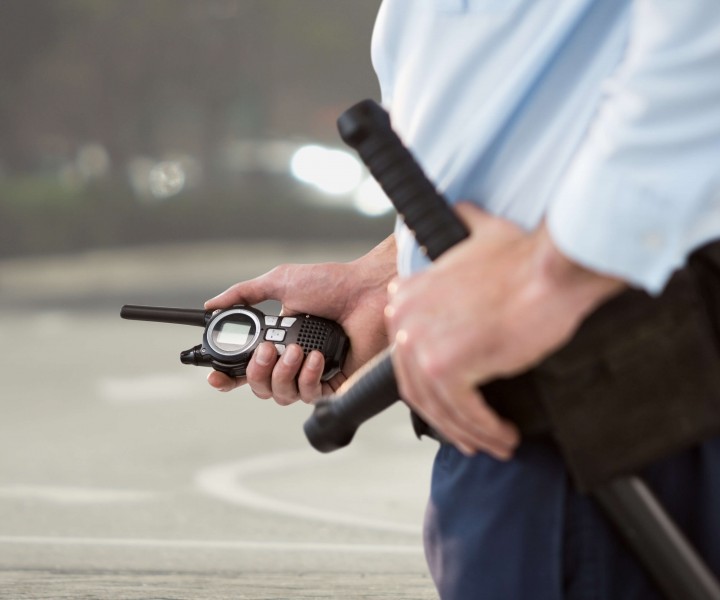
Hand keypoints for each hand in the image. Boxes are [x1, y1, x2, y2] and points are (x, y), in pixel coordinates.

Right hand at [204, 236, 396, 404]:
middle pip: (259, 387)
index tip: (215, 376)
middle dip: (256, 372)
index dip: (228, 376)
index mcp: (278, 339)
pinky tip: (316, 358)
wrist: (367, 290)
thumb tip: (211, 304)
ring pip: (281, 396)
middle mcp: (293, 361)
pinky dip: (308, 377)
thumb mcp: (280, 282)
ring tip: (296, 349)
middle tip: (267, 350)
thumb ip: (244, 294)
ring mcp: (313, 374)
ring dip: (281, 374)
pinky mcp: (335, 384)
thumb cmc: (331, 284)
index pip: (246, 367)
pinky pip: (310, 397)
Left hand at [385, 204, 624, 459]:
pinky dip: (484, 431)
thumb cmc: (525, 257)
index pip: (408, 356)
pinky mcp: (446, 365)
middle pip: (417, 387)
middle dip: (448, 418)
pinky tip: (504, 437)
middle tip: (474, 435)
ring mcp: (421, 343)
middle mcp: (405, 319)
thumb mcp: (480, 236)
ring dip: (470, 432)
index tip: (455, 404)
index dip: (431, 387)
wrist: (551, 267)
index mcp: (407, 295)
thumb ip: (463, 231)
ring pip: (439, 406)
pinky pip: (463, 413)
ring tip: (495, 444)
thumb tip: (464, 210)